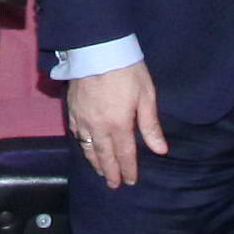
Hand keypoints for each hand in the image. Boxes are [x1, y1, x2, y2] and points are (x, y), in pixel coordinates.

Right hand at [64, 58, 170, 189]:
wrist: (97, 49)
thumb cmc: (127, 70)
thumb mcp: (146, 95)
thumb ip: (150, 125)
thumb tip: (160, 150)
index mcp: (119, 125)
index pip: (125, 155)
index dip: (128, 170)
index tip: (131, 181)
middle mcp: (98, 127)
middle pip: (104, 156)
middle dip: (110, 172)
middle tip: (113, 185)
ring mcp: (82, 119)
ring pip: (88, 148)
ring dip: (95, 162)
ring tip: (100, 172)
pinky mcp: (72, 110)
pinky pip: (76, 133)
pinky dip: (81, 145)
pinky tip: (84, 147)